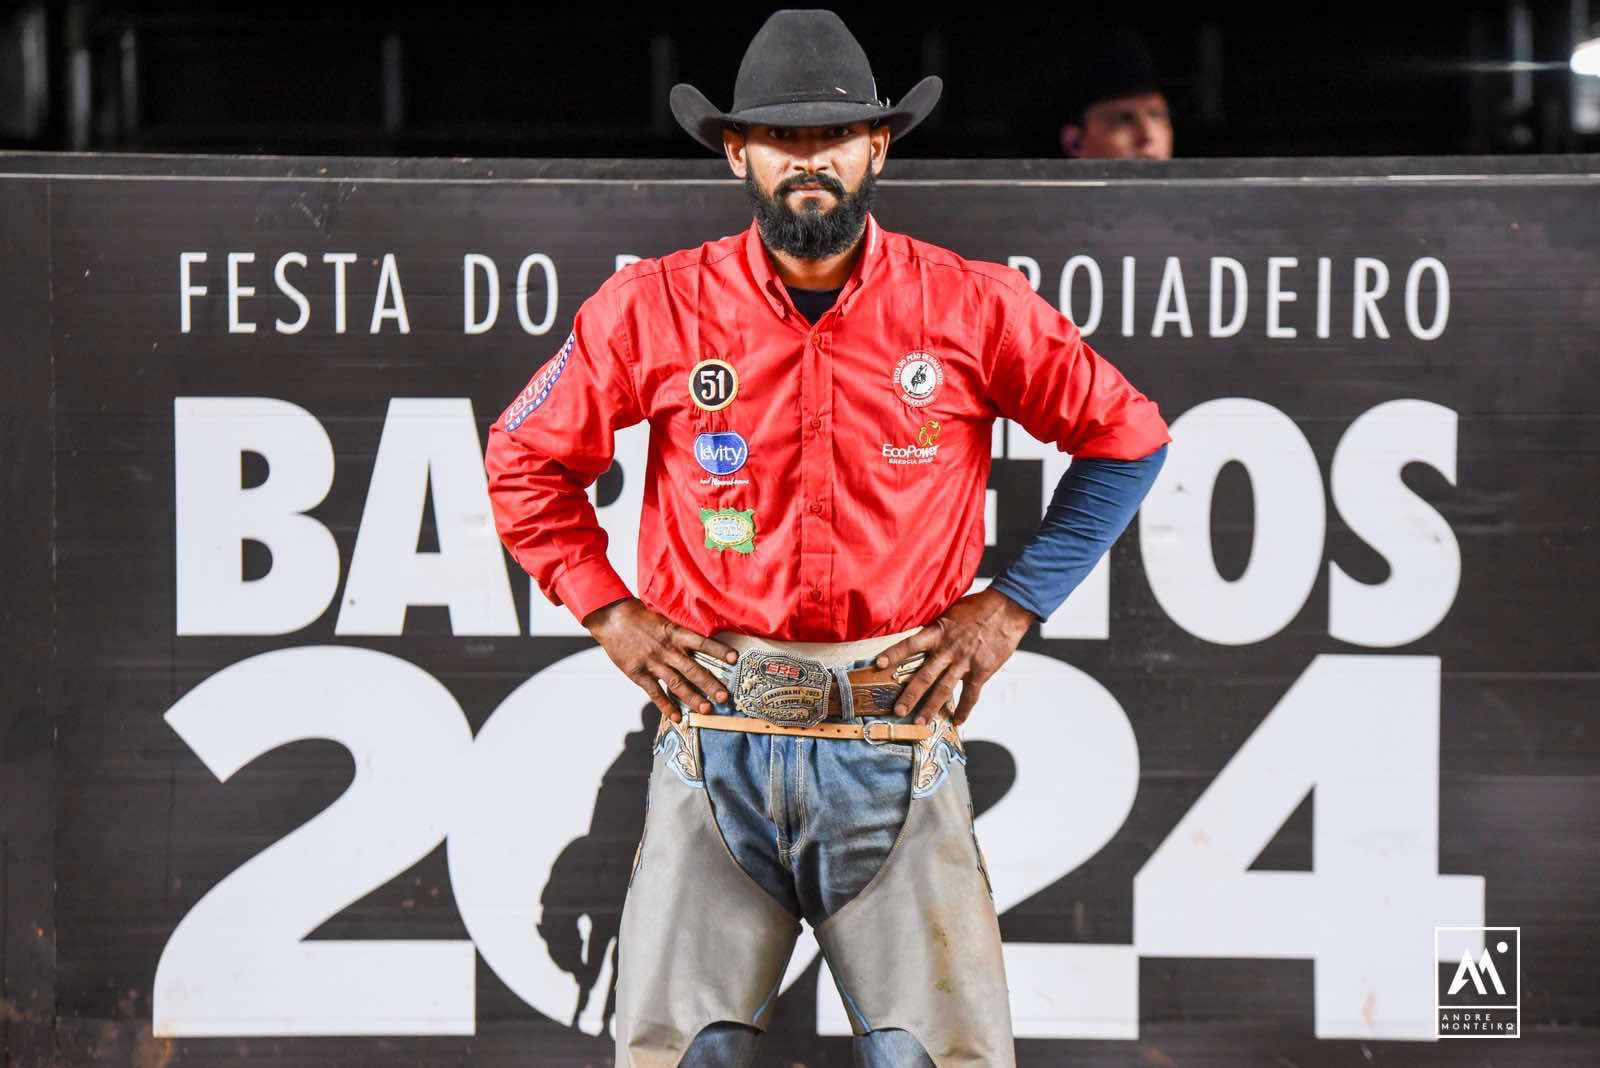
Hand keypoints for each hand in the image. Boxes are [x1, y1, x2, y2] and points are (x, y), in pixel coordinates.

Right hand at [583, 598, 737, 722]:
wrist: (611, 618)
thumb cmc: (639, 617)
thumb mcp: (663, 619)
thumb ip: (679, 633)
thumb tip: (699, 645)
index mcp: (674, 633)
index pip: (701, 642)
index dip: (718, 650)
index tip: (734, 658)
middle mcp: (666, 649)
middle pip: (692, 668)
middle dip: (710, 684)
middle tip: (725, 697)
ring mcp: (652, 662)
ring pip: (676, 683)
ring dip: (692, 698)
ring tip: (707, 710)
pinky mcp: (637, 673)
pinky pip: (654, 693)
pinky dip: (665, 706)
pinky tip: (676, 717)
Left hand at [872, 589, 1035, 726]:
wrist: (1007, 608)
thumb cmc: (979, 606)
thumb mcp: (951, 611)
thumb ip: (937, 627)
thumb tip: (923, 636)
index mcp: (938, 632)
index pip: (910, 644)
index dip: (894, 654)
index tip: (878, 664)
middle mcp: (948, 650)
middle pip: (924, 676)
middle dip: (909, 695)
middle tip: (897, 710)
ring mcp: (965, 662)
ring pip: (944, 689)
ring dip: (931, 707)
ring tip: (919, 721)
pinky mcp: (981, 671)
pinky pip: (970, 695)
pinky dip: (964, 710)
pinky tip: (957, 721)